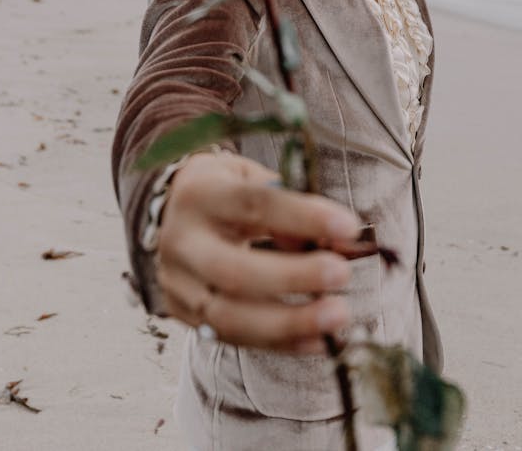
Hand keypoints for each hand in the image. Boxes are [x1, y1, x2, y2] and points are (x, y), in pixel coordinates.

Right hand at [156, 152, 360, 352]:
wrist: (174, 209)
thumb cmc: (226, 189)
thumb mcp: (254, 178)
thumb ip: (292, 203)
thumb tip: (340, 240)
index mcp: (201, 194)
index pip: (253, 204)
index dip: (302, 216)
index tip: (348, 227)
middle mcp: (181, 241)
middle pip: (233, 270)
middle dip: (292, 277)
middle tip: (342, 275)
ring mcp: (178, 284)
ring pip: (229, 317)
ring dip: (289, 322)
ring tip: (336, 316)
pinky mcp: (183, 314)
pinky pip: (234, 339)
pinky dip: (280, 343)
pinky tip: (318, 340)